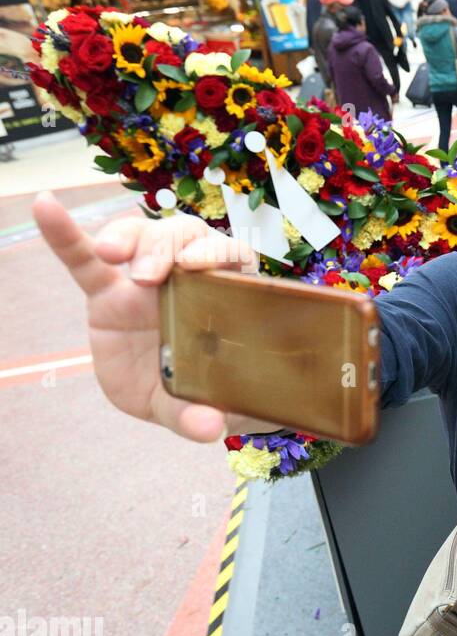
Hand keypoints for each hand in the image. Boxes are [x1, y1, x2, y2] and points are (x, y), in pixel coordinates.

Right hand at [31, 192, 261, 442]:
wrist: (178, 402)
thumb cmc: (209, 393)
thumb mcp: (208, 407)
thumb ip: (202, 414)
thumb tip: (205, 428)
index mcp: (228, 296)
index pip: (231, 258)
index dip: (218, 253)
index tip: (198, 265)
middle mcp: (191, 280)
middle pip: (183, 237)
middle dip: (166, 247)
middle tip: (150, 277)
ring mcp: (146, 282)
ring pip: (140, 237)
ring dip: (129, 238)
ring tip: (113, 254)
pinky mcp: (107, 294)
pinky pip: (84, 259)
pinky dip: (65, 234)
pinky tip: (45, 207)